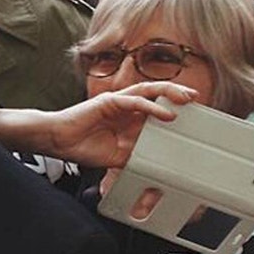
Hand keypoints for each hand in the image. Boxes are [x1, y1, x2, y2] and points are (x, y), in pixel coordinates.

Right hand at [47, 82, 195, 167]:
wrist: (57, 142)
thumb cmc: (81, 147)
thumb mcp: (117, 156)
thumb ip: (135, 154)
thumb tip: (155, 162)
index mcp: (126, 118)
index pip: (154, 109)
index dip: (173, 109)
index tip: (191, 115)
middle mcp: (123, 106)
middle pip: (155, 94)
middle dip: (177, 95)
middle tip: (196, 99)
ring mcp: (116, 102)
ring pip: (148, 91)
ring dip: (169, 93)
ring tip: (187, 98)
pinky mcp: (107, 102)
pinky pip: (134, 101)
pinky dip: (151, 106)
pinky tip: (164, 114)